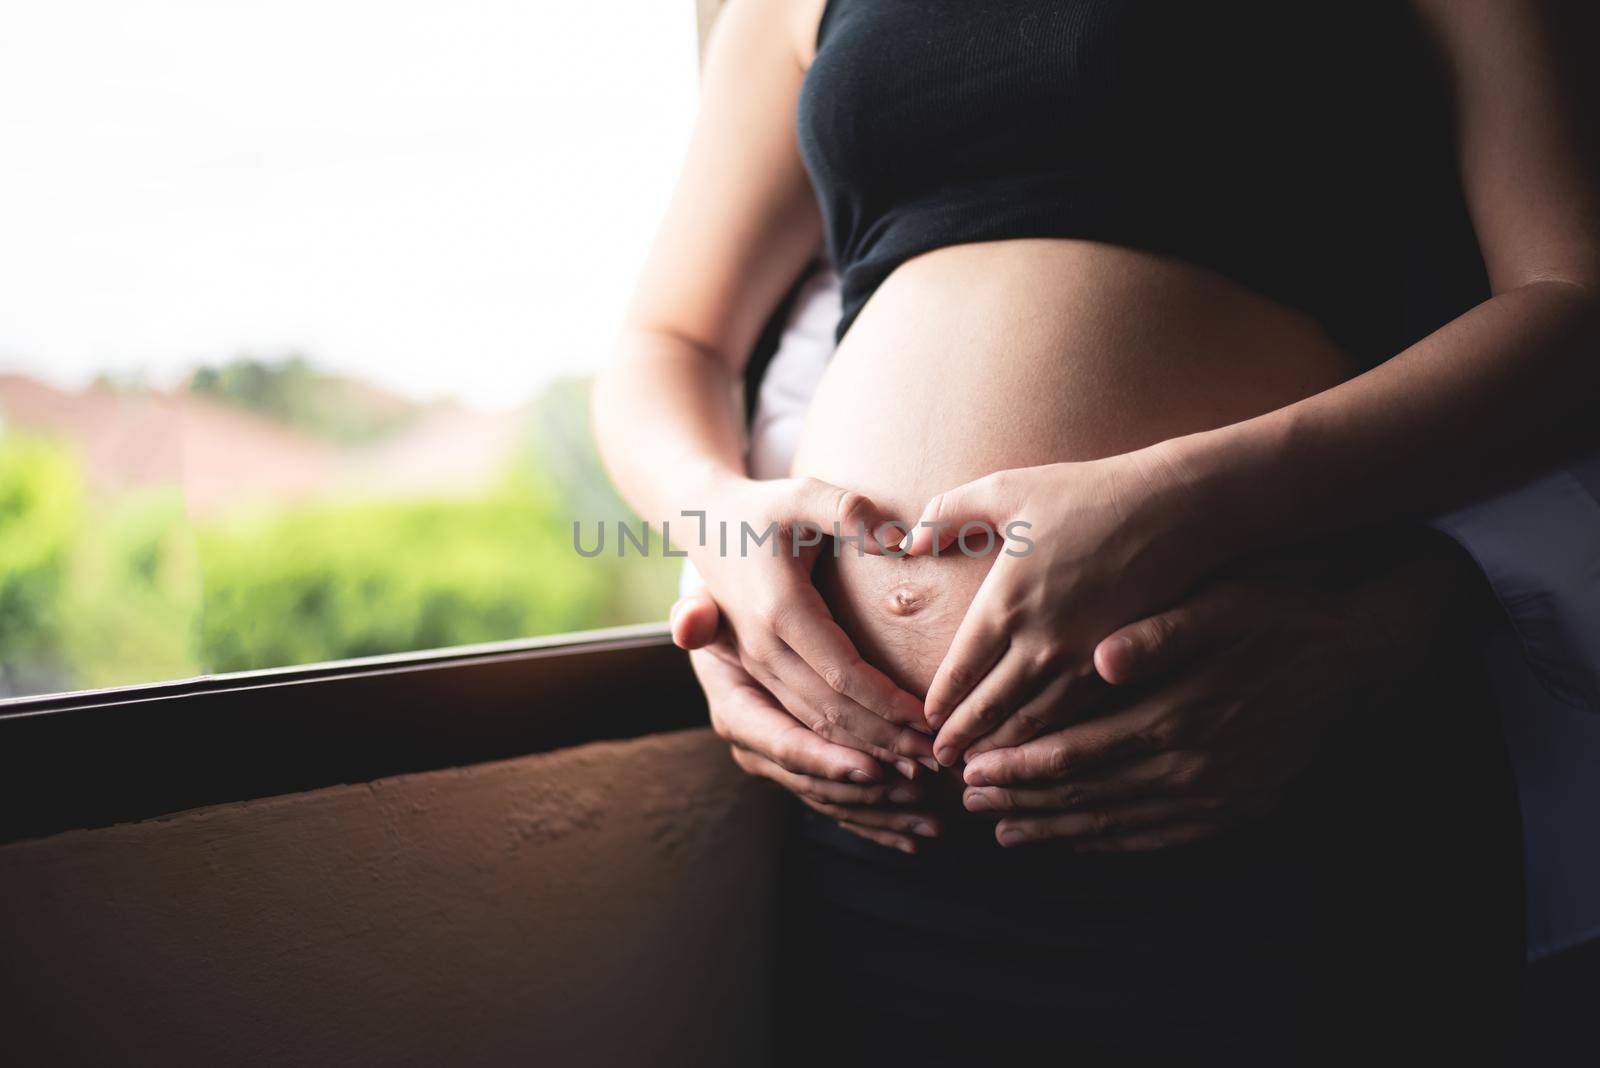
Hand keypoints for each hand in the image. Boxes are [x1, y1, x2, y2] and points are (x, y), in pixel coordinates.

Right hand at [688, 475, 935, 770]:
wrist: (706, 524)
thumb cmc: (767, 510)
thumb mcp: (803, 496)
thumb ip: (848, 511)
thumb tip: (899, 537)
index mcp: (779, 613)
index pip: (841, 674)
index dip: (887, 703)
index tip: (930, 720)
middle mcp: (762, 652)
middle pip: (829, 715)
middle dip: (885, 743)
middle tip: (938, 760)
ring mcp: (755, 672)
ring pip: (812, 732)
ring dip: (865, 758)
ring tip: (919, 774)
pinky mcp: (757, 683)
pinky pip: (797, 731)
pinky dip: (838, 758)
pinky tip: (880, 772)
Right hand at [689, 614, 941, 854]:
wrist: (740, 615)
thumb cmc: (739, 600)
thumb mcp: (714, 601)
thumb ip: (699, 613)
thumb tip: (683, 626)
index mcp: (734, 706)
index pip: (783, 740)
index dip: (826, 759)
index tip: (874, 767)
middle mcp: (755, 743)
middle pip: (816, 778)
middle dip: (871, 787)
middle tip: (921, 786)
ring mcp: (779, 761)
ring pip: (833, 799)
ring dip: (884, 812)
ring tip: (930, 820)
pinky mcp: (804, 769)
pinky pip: (841, 804)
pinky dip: (879, 823)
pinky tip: (913, 839)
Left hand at [902, 447, 1212, 765]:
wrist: (1174, 508)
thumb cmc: (1086, 494)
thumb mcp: (1006, 489)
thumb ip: (948, 513)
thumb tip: (909, 542)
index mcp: (1005, 603)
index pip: (959, 672)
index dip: (940, 703)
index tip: (926, 722)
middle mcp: (1039, 641)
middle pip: (989, 707)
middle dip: (963, 737)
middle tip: (942, 760)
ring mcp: (1081, 659)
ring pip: (1031, 721)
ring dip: (1002, 748)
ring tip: (982, 765)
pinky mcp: (1118, 665)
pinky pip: (1074, 716)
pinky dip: (1048, 739)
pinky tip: (1038, 748)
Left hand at [958, 535, 1491, 850]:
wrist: (1364, 654)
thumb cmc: (1281, 616)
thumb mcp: (1221, 606)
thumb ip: (1158, 635)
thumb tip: (1100, 657)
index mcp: (1172, 716)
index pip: (1073, 752)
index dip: (1017, 765)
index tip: (970, 769)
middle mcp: (1189, 767)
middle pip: (1085, 796)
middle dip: (1021, 802)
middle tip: (968, 805)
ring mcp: (1216, 795)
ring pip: (1118, 823)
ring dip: (1059, 829)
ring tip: (1008, 832)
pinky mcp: (1238, 806)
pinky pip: (1161, 836)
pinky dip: (1114, 842)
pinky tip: (1084, 841)